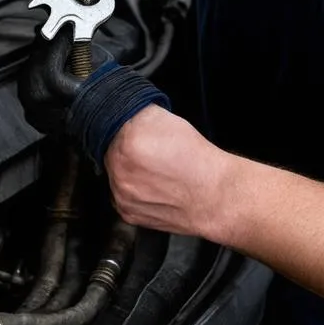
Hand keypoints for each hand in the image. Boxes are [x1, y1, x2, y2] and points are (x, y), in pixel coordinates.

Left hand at [104, 105, 237, 239]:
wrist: (213, 197)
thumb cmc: (196, 161)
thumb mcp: (170, 121)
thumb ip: (141, 114)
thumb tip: (128, 111)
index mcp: (128, 143)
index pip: (111, 126)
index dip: (125, 127)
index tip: (134, 130)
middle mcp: (120, 171)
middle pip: (110, 150)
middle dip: (125, 148)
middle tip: (147, 150)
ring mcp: (121, 195)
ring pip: (115, 174)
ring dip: (127, 169)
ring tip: (153, 170)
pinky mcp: (127, 213)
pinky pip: (121, 195)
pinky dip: (132, 189)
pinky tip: (152, 185)